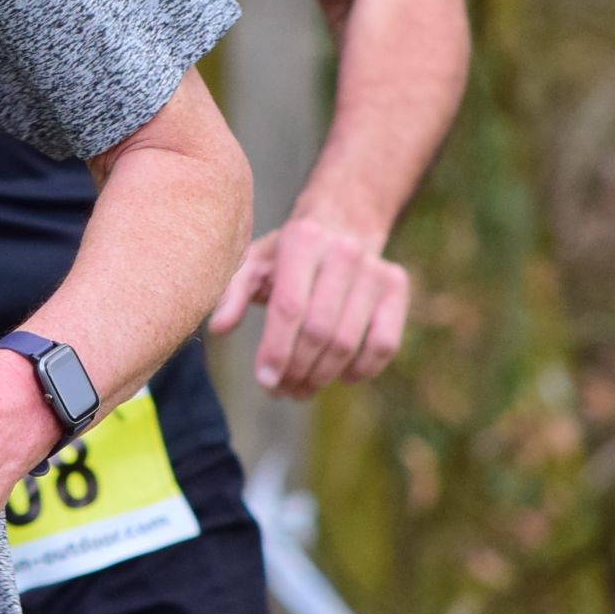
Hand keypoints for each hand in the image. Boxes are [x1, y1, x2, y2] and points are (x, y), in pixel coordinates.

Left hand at [209, 214, 407, 397]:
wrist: (342, 222)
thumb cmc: (287, 254)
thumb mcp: (254, 262)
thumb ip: (231, 293)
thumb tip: (217, 329)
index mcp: (302, 239)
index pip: (289, 308)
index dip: (276, 350)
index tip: (265, 381)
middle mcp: (343, 251)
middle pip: (319, 331)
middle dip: (297, 370)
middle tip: (281, 391)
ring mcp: (375, 269)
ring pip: (348, 342)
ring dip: (322, 377)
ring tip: (301, 390)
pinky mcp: (397, 287)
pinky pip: (383, 343)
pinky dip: (362, 369)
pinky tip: (341, 377)